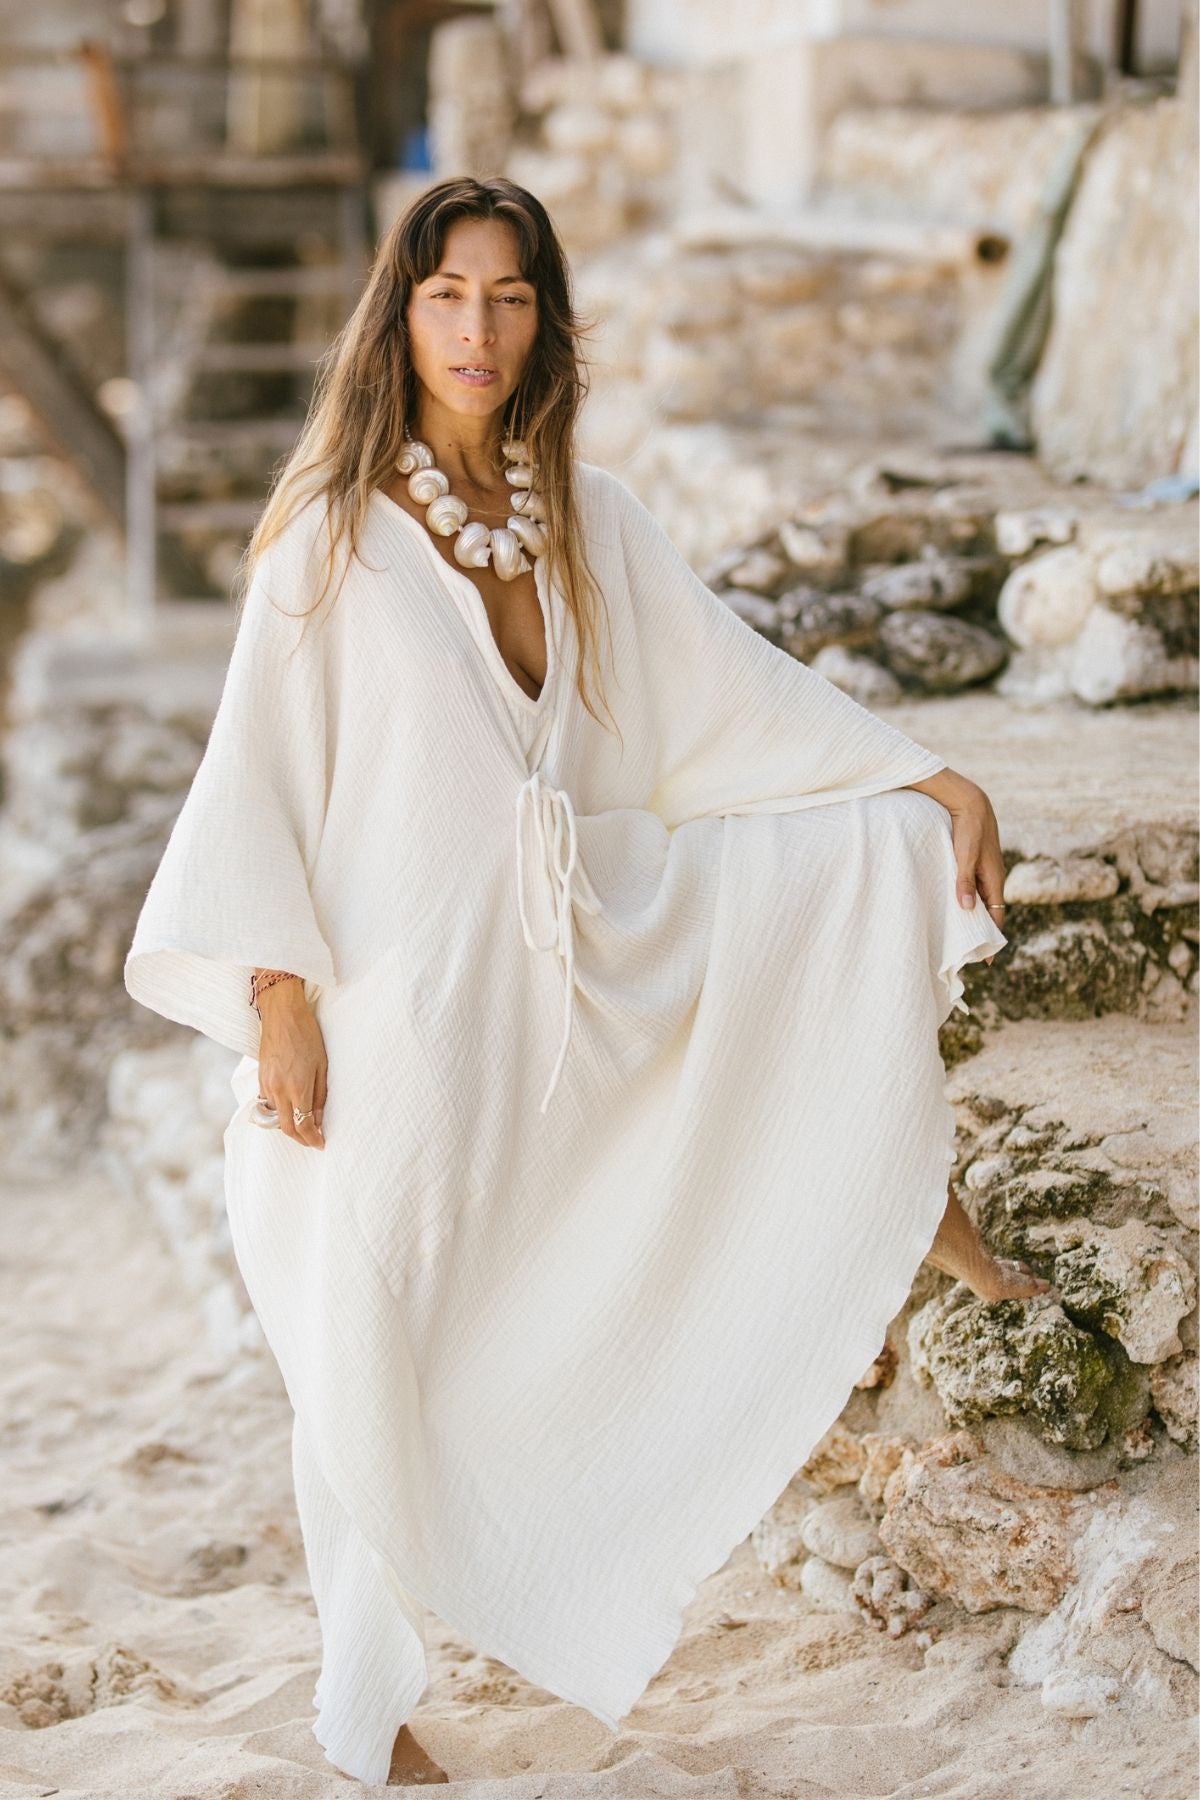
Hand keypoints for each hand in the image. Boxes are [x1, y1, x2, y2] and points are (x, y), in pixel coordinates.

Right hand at [256, 978, 327, 1147]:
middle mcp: (278, 1090)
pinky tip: (291, 1109)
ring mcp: (266, 1085)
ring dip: (290, 1126)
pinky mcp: (260, 1079)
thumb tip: (319, 1119)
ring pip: (276, 1118)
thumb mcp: (322, 1065)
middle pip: (286, 1128)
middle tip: (314, 1141)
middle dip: (300, 1139)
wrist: (282, 1014)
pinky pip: (269, 1105)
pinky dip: (280, 1113)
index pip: (303, 1125)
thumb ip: (320, 1095)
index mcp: (297, 1086)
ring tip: (305, 1127)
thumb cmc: (307, 1035)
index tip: (321, 1144)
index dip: (312, 1139)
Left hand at [907, 769, 1007, 964]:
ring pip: (981, 899)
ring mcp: (984, 869)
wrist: (969, 801)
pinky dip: (967, 899)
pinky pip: (973, 888)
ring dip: (973, 915)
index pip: (996, 915)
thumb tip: (967, 909)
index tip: (987, 960)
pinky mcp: (974, 862)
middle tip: (970, 952)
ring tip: (960, 935)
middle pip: (989, 910)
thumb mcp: (964, 856)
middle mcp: (992, 876)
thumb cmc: (968, 828)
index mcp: (994, 878)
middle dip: (982, 931)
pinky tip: (954, 905)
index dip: (992, 937)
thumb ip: (963, 881)